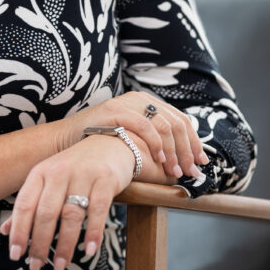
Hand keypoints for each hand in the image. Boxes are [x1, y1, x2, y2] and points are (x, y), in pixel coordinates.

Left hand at [0, 134, 135, 269]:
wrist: (108, 142)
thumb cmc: (73, 167)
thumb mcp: (47, 180)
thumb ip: (28, 204)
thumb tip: (5, 232)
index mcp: (40, 172)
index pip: (25, 204)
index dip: (18, 231)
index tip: (15, 255)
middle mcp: (59, 172)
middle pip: (46, 213)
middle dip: (39, 243)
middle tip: (36, 266)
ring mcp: (83, 175)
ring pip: (70, 215)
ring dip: (64, 245)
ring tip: (59, 265)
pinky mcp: (105, 179)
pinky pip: (98, 210)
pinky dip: (92, 232)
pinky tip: (89, 250)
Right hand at [56, 92, 207, 179]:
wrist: (68, 138)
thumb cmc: (101, 142)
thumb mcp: (130, 136)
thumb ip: (152, 139)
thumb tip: (182, 157)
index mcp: (147, 102)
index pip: (180, 120)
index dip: (194, 142)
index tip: (201, 162)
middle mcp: (140, 99)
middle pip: (177, 123)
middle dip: (187, 150)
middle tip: (191, 171)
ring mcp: (127, 103)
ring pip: (164, 125)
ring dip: (174, 151)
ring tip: (176, 171)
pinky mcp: (115, 110)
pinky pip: (144, 126)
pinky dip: (156, 144)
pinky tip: (159, 160)